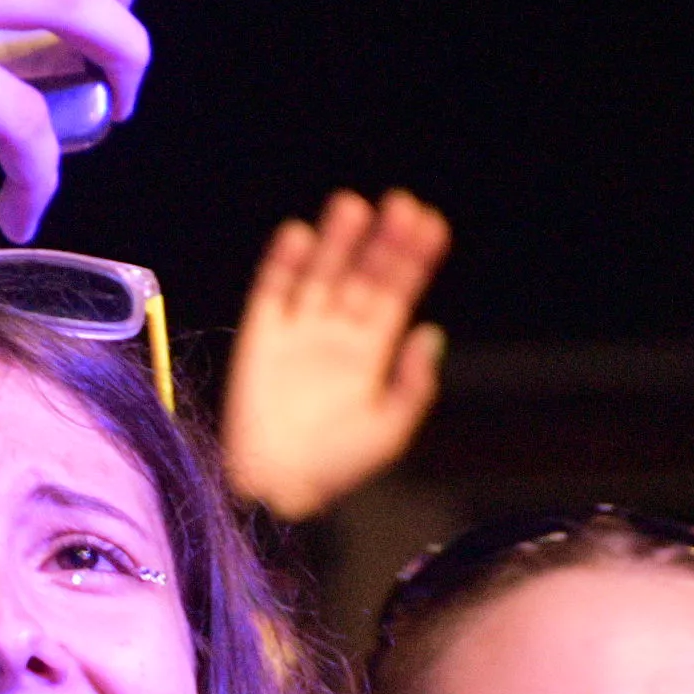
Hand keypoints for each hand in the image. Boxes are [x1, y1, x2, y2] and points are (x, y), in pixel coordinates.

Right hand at [220, 190, 450, 520]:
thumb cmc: (335, 466)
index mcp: (372, 352)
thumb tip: (430, 334)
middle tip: (402, 205)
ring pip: (321, 273)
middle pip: (364, 275)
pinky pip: (272, 291)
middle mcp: (337, 333)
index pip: (397, 294)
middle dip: (382, 242)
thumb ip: (411, 385)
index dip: (413, 261)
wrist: (276, 487)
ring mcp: (298, 331)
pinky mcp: (261, 336)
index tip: (432, 226)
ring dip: (337, 241)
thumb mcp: (388, 431)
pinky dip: (284, 263)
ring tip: (354, 207)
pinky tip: (300, 235)